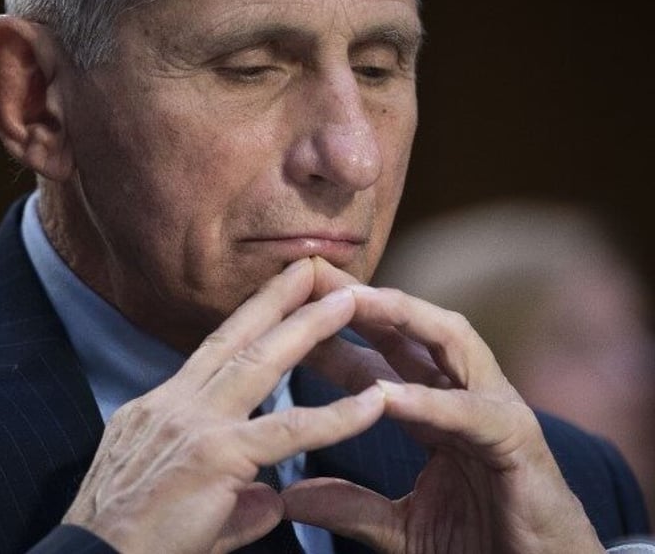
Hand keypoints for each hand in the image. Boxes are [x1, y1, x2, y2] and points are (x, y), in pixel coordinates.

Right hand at [62, 258, 385, 552]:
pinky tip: (373, 403)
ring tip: (347, 302)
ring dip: (307, 329)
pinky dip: (335, 417)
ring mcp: (193, 424)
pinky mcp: (214, 456)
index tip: (277, 292)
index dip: (248, 320)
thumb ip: (231, 495)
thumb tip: (269, 499)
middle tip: (311, 267)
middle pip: (234, 339)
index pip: (213, 353)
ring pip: (259, 364)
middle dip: (277, 299)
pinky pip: (287, 432)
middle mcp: (174, 403)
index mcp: (162, 408)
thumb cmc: (131, 543)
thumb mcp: (177, 501)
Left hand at [282, 259, 603, 552]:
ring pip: (451, 342)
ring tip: (353, 301)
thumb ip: (351, 506)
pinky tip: (388, 396)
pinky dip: (431, 402)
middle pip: (412, 328)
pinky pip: (471, 414)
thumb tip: (291, 495)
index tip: (283, 312)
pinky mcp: (519, 442)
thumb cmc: (483, 545)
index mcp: (437, 410)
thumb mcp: (402, 527)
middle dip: (363, 297)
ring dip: (402, 316)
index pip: (378, 356)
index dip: (332, 331)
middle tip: (311, 276)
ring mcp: (495, 410)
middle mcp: (465, 395)